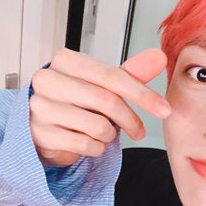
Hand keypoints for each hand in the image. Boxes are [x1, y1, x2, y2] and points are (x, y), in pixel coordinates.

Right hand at [29, 48, 169, 166]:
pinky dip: (96, 148)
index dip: (143, 95)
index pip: (113, 76)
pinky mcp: (41, 134)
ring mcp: (41, 108)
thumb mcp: (103, 85)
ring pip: (98, 126)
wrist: (43, 125)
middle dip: (130, 120)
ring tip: (103, 132)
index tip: (164, 109)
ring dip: (109, 135)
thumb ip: (131, 73)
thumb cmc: (76, 102)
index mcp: (66, 61)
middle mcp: (49, 80)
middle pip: (107, 101)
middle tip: (138, 131)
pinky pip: (85, 145)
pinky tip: (90, 142)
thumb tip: (159, 57)